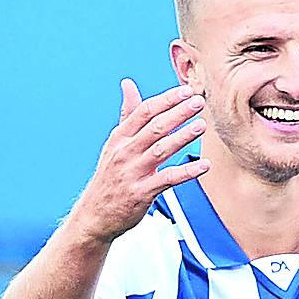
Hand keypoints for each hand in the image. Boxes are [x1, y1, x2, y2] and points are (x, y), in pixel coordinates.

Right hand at [71, 79, 210, 243]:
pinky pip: (168, 179)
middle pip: (154, 127)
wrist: (95, 214)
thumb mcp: (115, 143)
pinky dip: (187, 172)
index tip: (185, 91)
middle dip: (177, 113)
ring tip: (201, 126)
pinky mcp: (142, 192)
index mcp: (120, 137)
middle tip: (198, 102)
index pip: (144, 112)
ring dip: (182, 137)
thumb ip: (127, 114)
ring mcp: (133, 172)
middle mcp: (125, 152)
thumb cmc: (110, 176)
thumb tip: (129, 84)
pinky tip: (204, 165)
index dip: (166, 100)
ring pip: (161, 150)